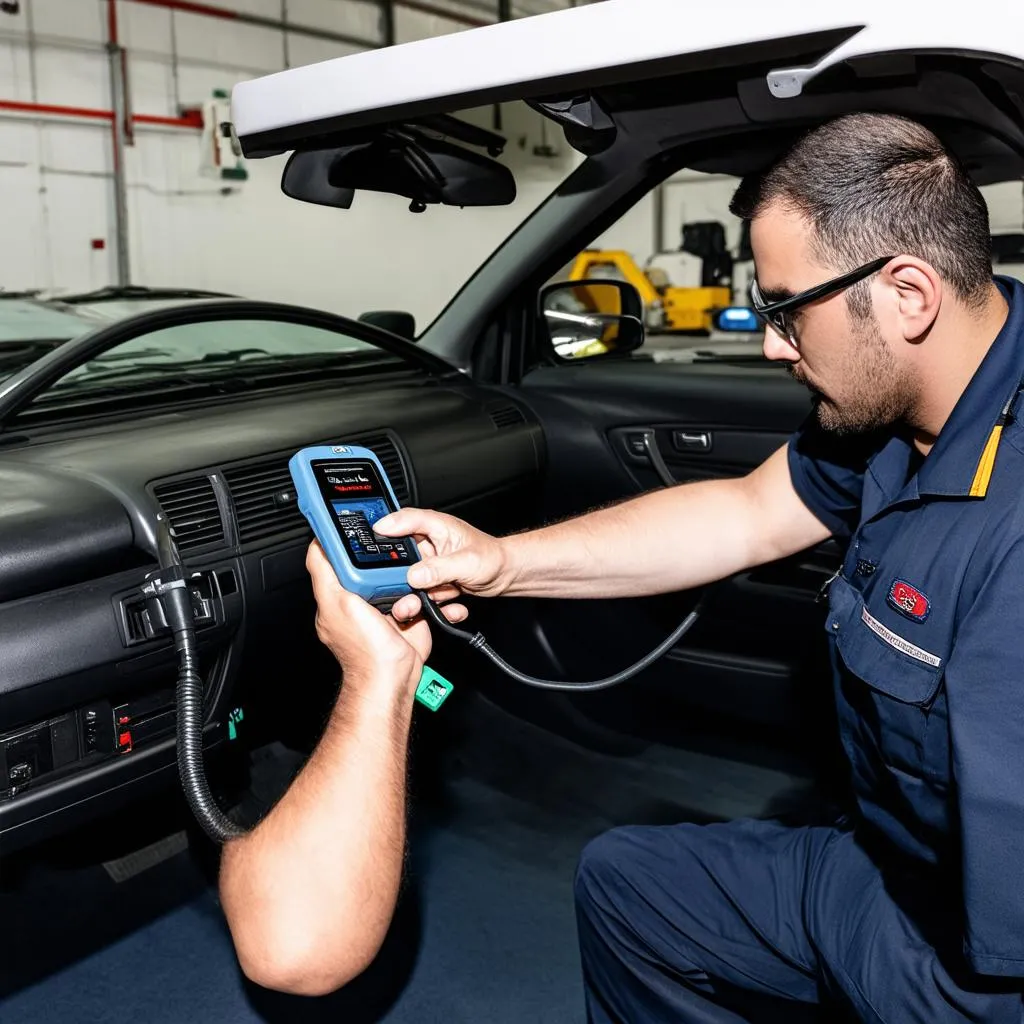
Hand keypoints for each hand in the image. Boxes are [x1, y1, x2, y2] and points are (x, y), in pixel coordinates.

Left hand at [305, 541, 431, 697]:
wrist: (395, 676)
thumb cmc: (364, 649)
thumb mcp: (336, 602)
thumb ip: (324, 571)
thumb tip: (316, 542)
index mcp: (335, 595)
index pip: (336, 560)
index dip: (345, 545)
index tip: (359, 534)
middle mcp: (357, 600)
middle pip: (371, 566)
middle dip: (383, 568)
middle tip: (385, 580)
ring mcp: (382, 606)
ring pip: (396, 578)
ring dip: (403, 585)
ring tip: (399, 602)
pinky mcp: (405, 612)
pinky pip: (413, 594)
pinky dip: (416, 598)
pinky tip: (411, 607)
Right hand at [373, 508, 513, 622]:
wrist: (506, 576)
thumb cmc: (493, 558)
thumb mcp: (467, 562)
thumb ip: (439, 568)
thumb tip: (414, 575)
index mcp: (435, 527)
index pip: (404, 520)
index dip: (386, 526)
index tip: (371, 536)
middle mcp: (428, 544)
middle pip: (398, 554)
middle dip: (400, 573)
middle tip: (404, 584)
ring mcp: (428, 564)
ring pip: (408, 579)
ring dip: (420, 592)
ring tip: (439, 595)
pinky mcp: (432, 582)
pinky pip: (422, 593)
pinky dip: (433, 602)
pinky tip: (451, 600)